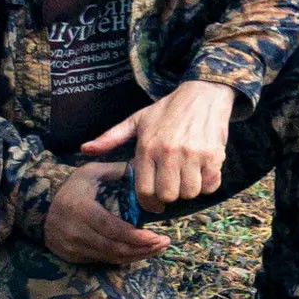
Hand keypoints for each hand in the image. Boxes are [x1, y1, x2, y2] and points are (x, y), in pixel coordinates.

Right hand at [45, 162, 171, 265]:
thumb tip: (146, 167)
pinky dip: (123, 258)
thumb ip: (119, 171)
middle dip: (143, 249)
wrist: (40, 205)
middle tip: (164, 243)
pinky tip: (139, 252)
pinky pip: (102, 260)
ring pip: (110, 258)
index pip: (114, 230)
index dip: (138, 237)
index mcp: (81, 210)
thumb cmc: (73, 186)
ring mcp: (72, 247)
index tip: (158, 237)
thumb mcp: (93, 172)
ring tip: (157, 248)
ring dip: (137, 256)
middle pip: (115, 248)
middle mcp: (75, 232)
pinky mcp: (72, 256)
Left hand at [82, 80, 236, 213]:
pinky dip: (208, 184)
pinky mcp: (213, 155)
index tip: (154, 204)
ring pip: (190, 192)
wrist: (204, 94)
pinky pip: (211, 184)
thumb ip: (111, 137)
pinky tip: (203, 173)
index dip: (149, 203)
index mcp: (148, 147)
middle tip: (172, 187)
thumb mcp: (137, 120)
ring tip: (187, 178)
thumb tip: (84, 150)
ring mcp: (193, 155)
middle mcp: (169, 153)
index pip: (144, 190)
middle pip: (168, 195)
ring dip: (189, 190)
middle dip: (169, 196)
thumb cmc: (168, 109)